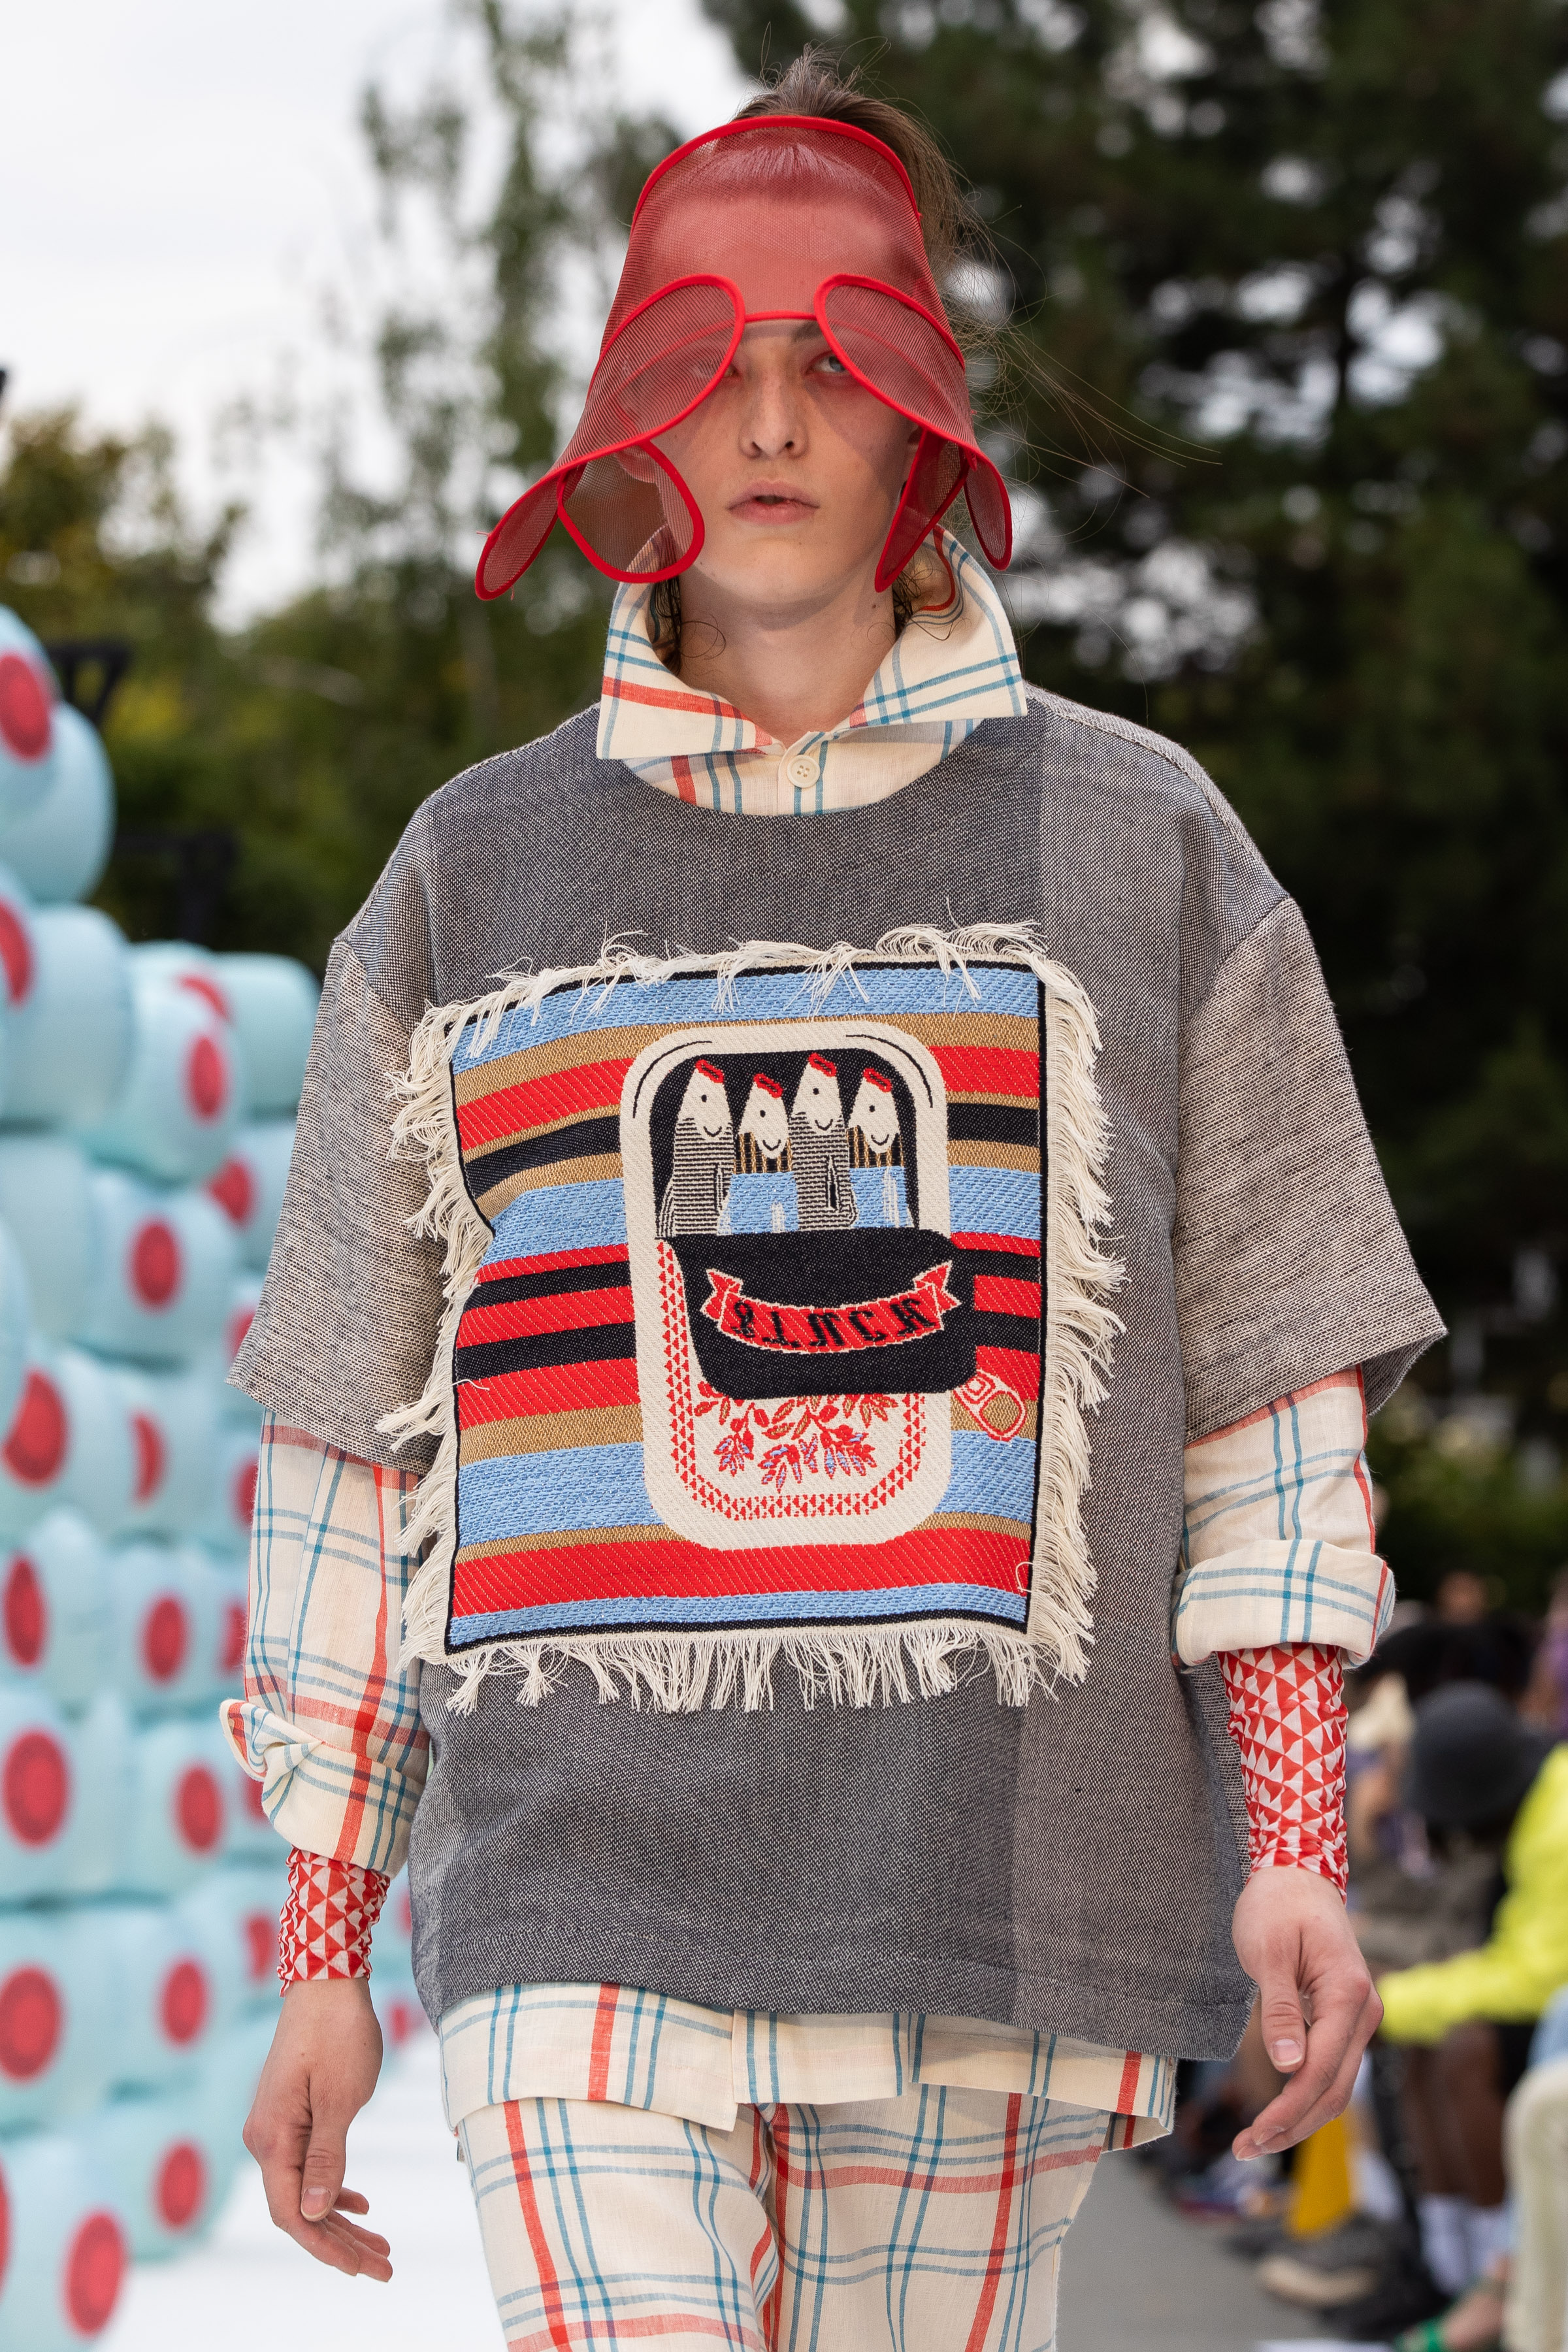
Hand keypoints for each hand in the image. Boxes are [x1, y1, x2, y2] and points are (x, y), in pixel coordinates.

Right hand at [243, 1977, 390, 2278]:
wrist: (327, 1979)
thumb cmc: (338, 2033)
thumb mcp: (340, 2099)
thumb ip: (325, 2158)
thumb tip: (312, 2214)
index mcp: (271, 2138)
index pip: (293, 2214)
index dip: (327, 2247)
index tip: (366, 2269)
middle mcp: (264, 2137)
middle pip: (300, 2209)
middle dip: (341, 2242)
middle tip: (385, 2266)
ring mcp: (276, 2124)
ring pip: (306, 2189)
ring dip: (341, 2219)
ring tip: (380, 2245)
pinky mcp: (291, 2111)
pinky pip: (308, 2164)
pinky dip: (333, 2188)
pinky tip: (360, 2203)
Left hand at [1229, 1864, 1381, 2159]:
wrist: (1298, 1874)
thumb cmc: (1276, 1905)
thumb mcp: (1266, 1951)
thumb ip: (1280, 2008)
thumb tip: (1289, 2066)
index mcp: (1348, 1995)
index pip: (1321, 2071)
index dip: (1288, 2110)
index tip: (1254, 2135)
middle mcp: (1364, 2011)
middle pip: (1335, 2089)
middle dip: (1293, 2125)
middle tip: (1246, 2149)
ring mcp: (1359, 2016)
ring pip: (1337, 2085)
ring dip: (1301, 2116)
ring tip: (1256, 2139)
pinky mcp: (1345, 2017)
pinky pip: (1332, 2067)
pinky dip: (1307, 2094)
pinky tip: (1278, 2111)